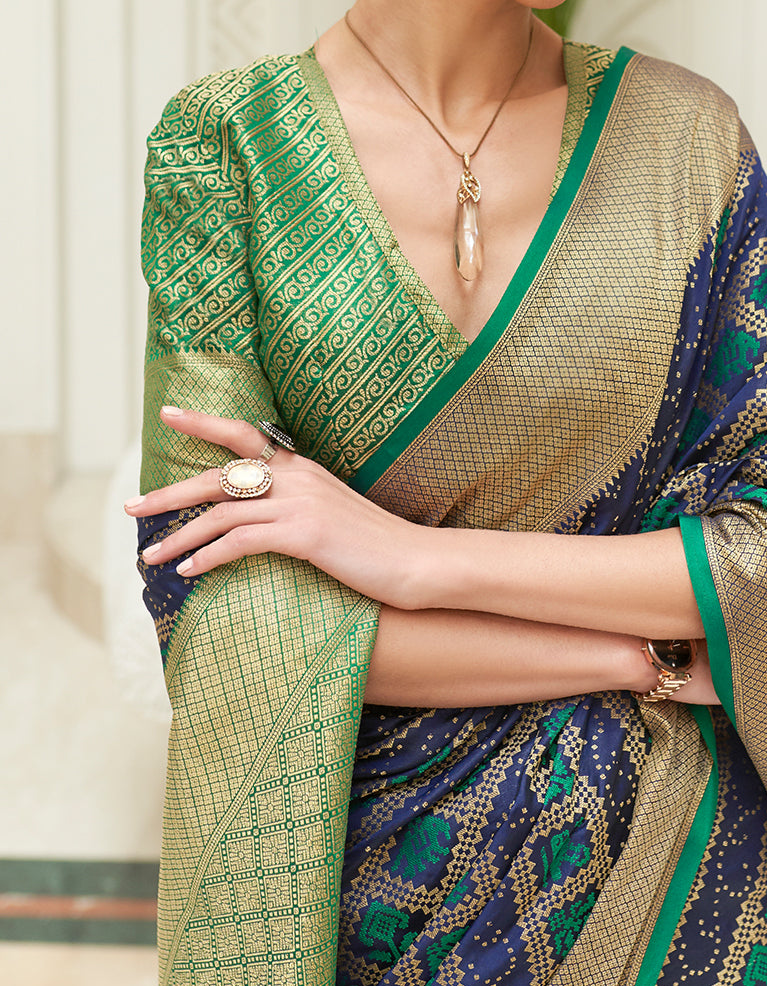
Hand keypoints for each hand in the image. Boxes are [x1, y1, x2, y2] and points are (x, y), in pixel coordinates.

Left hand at [124, 406, 420, 600]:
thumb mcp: (333, 515)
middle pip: (217, 476)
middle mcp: (298, 478)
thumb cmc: (376, 546)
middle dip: (168, 492)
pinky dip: (208, 557)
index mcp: (303, 468)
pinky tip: (190, 572)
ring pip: (221, 513)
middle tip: (131, 506)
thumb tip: (259, 519)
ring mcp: (300, 504)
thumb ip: (297, 506)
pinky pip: (240, 542)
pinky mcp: (304, 533)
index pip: (245, 435)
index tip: (167, 413)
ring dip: (179, 536)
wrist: (416, 561)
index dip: (204, 421)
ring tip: (151, 556)